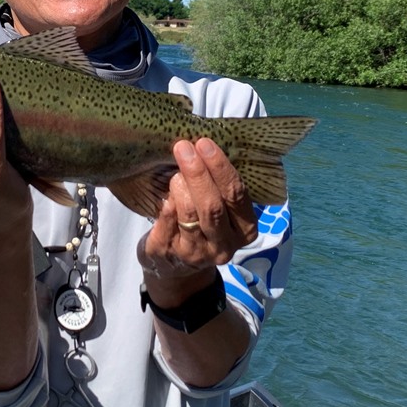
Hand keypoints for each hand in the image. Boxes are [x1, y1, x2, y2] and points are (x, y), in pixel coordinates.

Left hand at [137, 138, 258, 302]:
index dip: (220, 168)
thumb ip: (219, 182)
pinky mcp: (169, 256)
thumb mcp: (219, 206)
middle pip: (212, 207)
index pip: (236, 195)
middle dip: (198, 173)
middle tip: (183, 147)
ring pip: (188, 215)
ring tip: (173, 170)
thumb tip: (205, 142)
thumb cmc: (201, 221)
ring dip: (179, 186)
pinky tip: (162, 192)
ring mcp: (196, 254)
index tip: (205, 143)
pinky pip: (165, 222)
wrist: (175, 265)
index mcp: (244, 229)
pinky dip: (164, 203)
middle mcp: (224, 246)